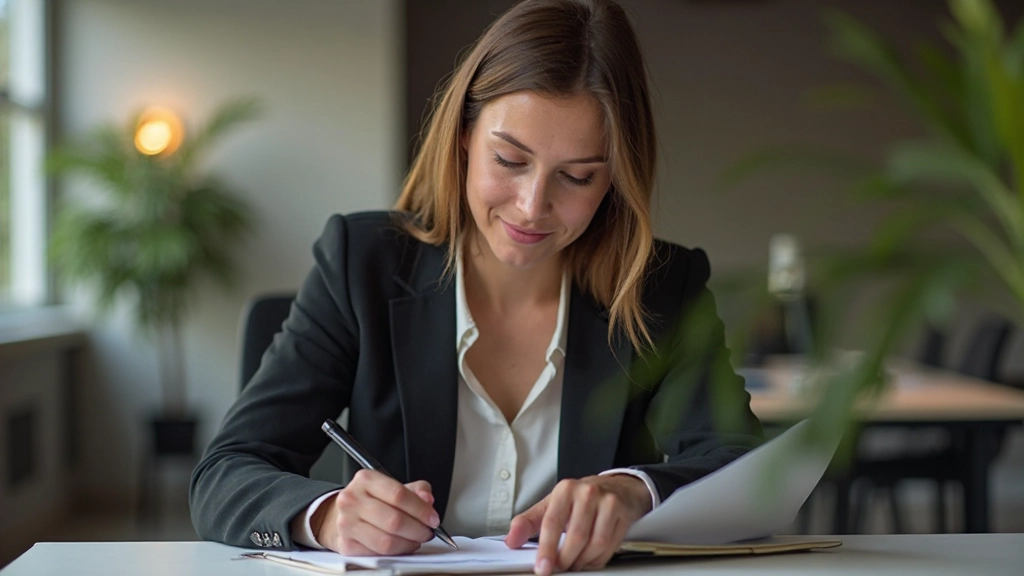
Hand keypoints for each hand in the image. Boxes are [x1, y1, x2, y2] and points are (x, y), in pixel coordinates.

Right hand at [312, 469, 439, 554]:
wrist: (343, 514)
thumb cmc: (371, 500)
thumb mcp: (392, 487)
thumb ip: (415, 490)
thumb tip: (427, 498)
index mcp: (366, 480)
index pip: (398, 495)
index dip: (421, 509)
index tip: (433, 518)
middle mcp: (352, 500)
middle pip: (394, 521)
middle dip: (418, 530)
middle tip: (427, 532)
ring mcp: (346, 523)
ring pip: (386, 541)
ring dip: (408, 544)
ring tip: (416, 540)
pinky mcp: (346, 544)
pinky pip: (377, 554)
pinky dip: (395, 553)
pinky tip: (401, 545)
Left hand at [505, 475, 651, 573]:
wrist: (618, 487)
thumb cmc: (581, 498)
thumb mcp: (552, 504)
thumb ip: (529, 522)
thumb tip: (511, 540)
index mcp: (565, 490)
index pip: (552, 523)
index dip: (546, 549)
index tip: (542, 567)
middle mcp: (586, 492)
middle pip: (575, 537)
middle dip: (566, 559)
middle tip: (559, 568)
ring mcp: (607, 501)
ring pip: (594, 544)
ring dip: (582, 561)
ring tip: (575, 563)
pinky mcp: (622, 512)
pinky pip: (609, 546)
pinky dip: (598, 559)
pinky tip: (590, 559)